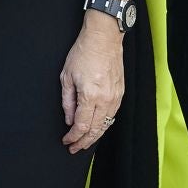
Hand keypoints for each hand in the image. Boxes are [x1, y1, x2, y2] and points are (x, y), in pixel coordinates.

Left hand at [60, 22, 124, 153]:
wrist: (104, 38)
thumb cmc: (83, 53)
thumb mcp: (67, 76)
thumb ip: (67, 101)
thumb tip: (68, 119)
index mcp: (90, 96)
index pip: (81, 125)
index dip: (73, 137)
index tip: (66, 141)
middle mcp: (105, 99)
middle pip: (95, 130)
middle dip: (84, 142)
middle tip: (74, 148)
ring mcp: (115, 97)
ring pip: (106, 124)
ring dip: (95, 136)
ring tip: (84, 142)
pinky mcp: (120, 93)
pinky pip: (112, 115)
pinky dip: (104, 124)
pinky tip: (97, 127)